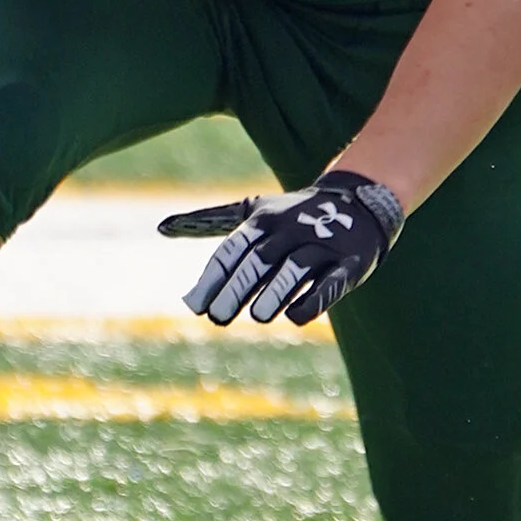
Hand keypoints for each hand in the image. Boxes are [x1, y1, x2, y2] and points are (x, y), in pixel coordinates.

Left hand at [159, 167, 405, 325]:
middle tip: (218, 318)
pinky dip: (313, 300)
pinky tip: (294, 317)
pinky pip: (331, 283)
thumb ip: (208, 221)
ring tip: (258, 317)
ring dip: (274, 294)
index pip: (233, 250)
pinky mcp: (350, 263)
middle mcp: (292, 229)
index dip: (214, 279)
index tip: (196, 306)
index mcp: (264, 218)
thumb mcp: (252, 211)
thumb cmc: (292, 215)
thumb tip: (161, 227)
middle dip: (237, 290)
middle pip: (260, 261)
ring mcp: (323, 245)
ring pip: (294, 270)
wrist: (359, 203)